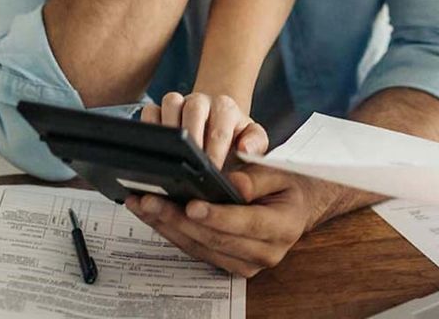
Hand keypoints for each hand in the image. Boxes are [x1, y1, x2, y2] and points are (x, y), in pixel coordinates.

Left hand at [125, 166, 325, 276]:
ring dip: (167, 226)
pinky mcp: (229, 265)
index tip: (191, 204)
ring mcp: (246, 264)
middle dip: (178, 219)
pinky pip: (197, 251)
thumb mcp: (280, 173)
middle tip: (150, 200)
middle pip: (215, 239)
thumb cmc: (287, 186)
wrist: (296, 207)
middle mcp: (265, 252)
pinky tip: (153, 215)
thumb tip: (234, 185)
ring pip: (200, 248)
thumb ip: (257, 178)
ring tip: (142, 204)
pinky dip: (172, 232)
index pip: (245, 223)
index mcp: (282, 227)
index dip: (216, 215)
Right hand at [141, 91, 268, 169]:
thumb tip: (246, 149)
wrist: (218, 122)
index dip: (216, 151)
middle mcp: (201, 101)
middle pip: (194, 109)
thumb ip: (256, 144)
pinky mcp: (159, 109)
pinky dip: (149, 127)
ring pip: (170, 104)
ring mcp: (179, 103)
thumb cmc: (234, 136)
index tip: (213, 170)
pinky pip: (149, 111)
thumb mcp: (253, 139)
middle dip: (192, 139)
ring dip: (170, 130)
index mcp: (225, 107)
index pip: (221, 127)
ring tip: (171, 157)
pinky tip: (153, 149)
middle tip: (192, 165)